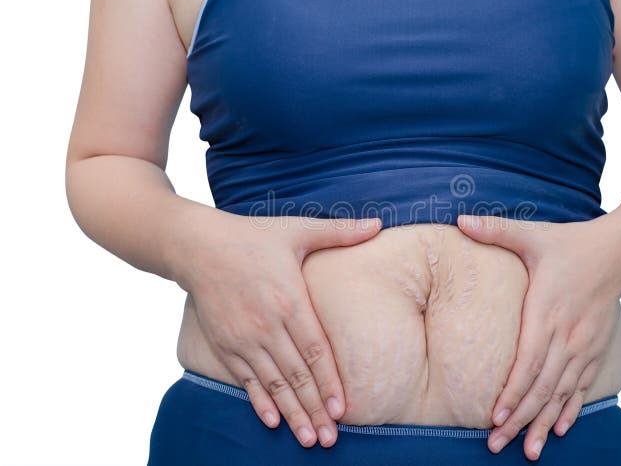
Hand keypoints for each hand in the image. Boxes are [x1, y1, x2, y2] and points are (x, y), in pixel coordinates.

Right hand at [170, 210, 381, 448]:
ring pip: (273, 384)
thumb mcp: (297, 229)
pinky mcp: (224, 344)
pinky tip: (273, 422)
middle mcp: (266, 325)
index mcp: (289, 299)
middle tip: (330, 439)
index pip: (315, 351)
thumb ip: (339, 232)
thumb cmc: (252, 236)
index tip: (343, 409)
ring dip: (291, 414)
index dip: (329, 382)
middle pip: (296, 376)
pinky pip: (245, 379)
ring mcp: (243, 338)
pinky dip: (260, 402)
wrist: (197, 245)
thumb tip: (379, 224)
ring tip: (308, 439)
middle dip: (314, 410)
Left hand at [456, 214, 620, 460]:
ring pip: (562, 394)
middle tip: (497, 446)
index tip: (494, 416)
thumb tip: (459, 220)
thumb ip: (496, 231)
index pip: (528, 362)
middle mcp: (568, 335)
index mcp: (547, 311)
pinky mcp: (596, 349)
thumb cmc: (572, 244)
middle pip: (542, 387)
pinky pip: (582, 387)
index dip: (512, 392)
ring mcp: (585, 346)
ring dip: (544, 424)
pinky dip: (570, 410)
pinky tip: (561, 430)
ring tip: (529, 451)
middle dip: (519, 419)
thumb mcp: (533, 234)